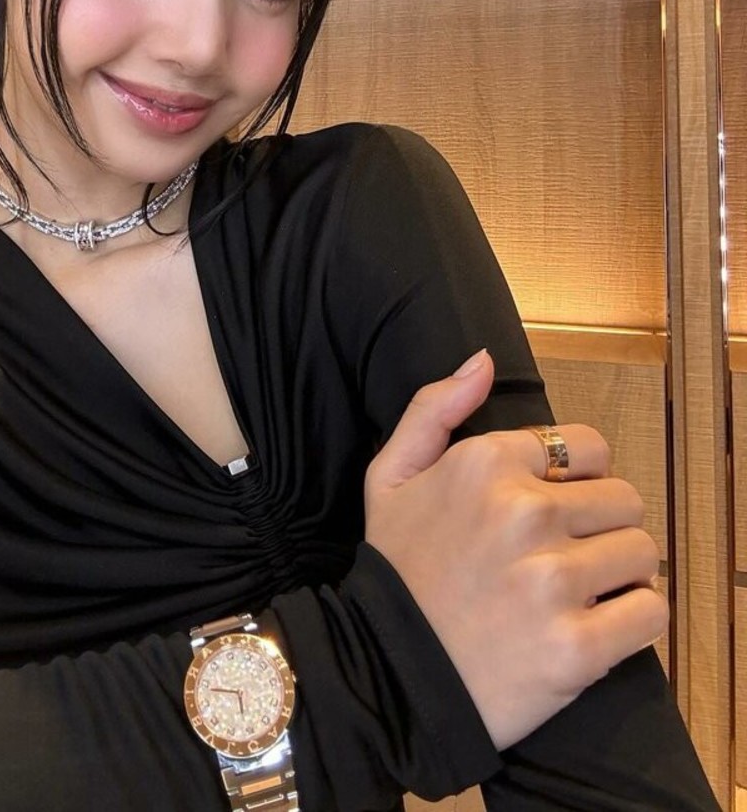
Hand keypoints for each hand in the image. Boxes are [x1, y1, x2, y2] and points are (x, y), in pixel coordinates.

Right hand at [363, 350, 666, 750]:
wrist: (385, 676)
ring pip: (642, 552)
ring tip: (579, 594)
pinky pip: (651, 612)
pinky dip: (634, 621)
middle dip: (600, 526)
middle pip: (624, 499)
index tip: (551, 512)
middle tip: (564, 557)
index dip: (576, 479)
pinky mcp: (577, 646)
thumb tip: (483, 360)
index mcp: (485, 464)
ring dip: (620, 573)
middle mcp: (524, 512)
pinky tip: (596, 627)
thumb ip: (433, 408)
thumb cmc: (395, 571)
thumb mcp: (389, 476)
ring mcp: (553, 580)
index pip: (589, 448)